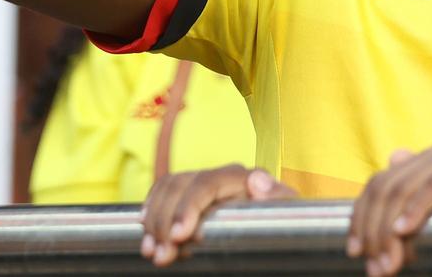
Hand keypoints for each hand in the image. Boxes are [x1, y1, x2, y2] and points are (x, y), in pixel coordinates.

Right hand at [139, 164, 294, 266]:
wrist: (277, 229)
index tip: (178, 235)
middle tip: (161, 255)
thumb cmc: (281, 222)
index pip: (206, 183)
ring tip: (152, 252)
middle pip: (180, 186)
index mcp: (242, 178)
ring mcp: (202, 183)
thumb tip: (257, 180)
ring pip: (167, 189)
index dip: (188, 206)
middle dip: (164, 221)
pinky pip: (163, 192)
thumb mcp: (284, 212)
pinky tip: (147, 233)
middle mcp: (219, 176)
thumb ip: (275, 197)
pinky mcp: (190, 195)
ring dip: (154, 220)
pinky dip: (151, 211)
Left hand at [348, 145, 431, 276]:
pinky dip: (417, 207)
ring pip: (406, 186)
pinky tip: (405, 229)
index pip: (379, 183)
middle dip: (375, 231)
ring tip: (390, 261)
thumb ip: (406, 206)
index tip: (354, 251)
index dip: (361, 216)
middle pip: (387, 186)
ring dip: (390, 229)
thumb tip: (393, 158)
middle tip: (376, 267)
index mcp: (423, 165)